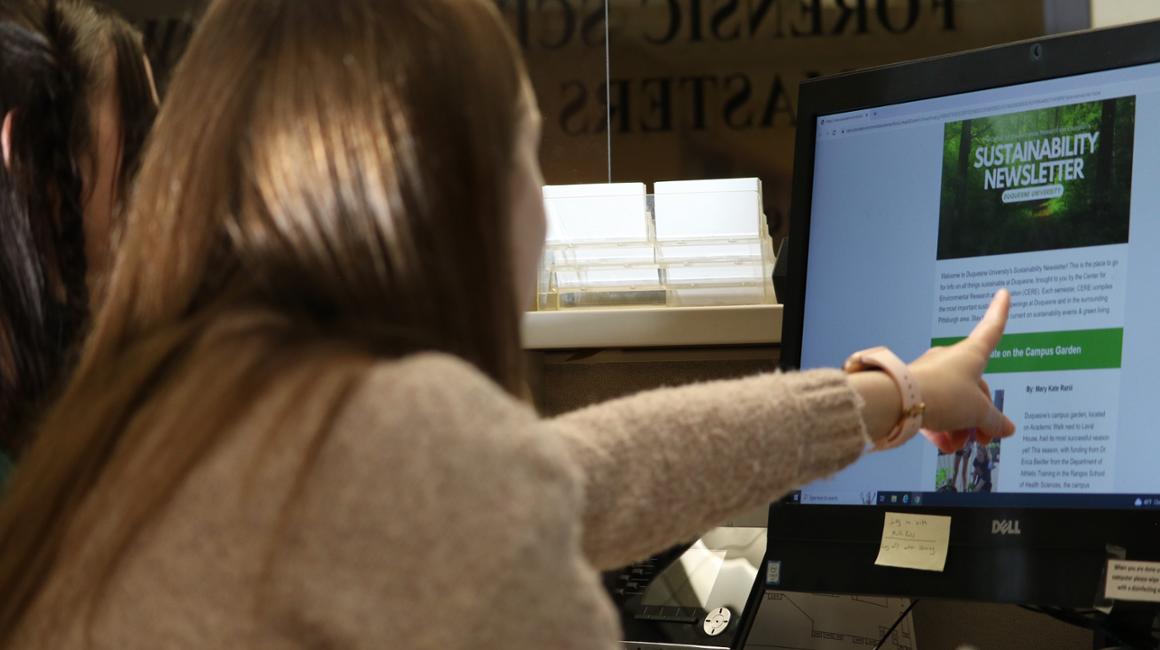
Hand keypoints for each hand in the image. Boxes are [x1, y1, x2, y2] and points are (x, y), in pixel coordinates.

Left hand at [910, 289, 1015, 452]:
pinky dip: (939, 426)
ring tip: (956, 446)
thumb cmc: (943, 396)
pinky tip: (941, 444)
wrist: (899, 402)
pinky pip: (933, 408)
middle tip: (982, 440)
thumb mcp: (977, 413)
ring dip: (959, 427)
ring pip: (952, 402)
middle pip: (974, 388)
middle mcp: (950, 360)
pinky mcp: (913, 388)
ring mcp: (930, 373)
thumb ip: (994, 421)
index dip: (1000, 313)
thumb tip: (1006, 429)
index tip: (1003, 293)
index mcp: (971, 354)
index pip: (991, 330)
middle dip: (980, 417)